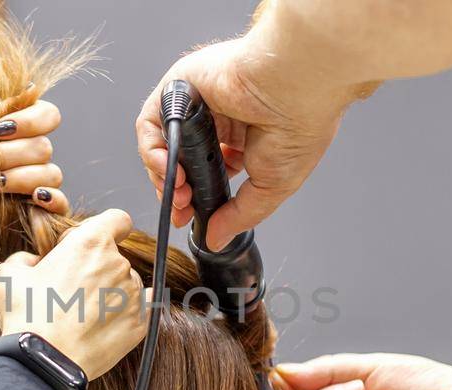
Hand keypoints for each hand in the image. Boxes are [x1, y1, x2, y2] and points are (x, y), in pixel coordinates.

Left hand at [0, 93, 70, 274]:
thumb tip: (32, 89)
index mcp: (4, 134)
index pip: (45, 116)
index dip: (31, 120)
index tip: (0, 130)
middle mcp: (18, 158)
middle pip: (44, 146)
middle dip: (10, 154)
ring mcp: (22, 188)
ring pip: (51, 173)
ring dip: (20, 177)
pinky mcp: (24, 217)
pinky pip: (59, 205)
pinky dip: (51, 199)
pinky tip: (30, 199)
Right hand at [0, 210, 146, 379]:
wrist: (44, 361)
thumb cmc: (27, 317)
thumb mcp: (9, 273)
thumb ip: (29, 257)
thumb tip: (37, 262)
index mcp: (90, 243)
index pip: (117, 219)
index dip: (105, 228)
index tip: (92, 243)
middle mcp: (118, 263)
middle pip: (116, 256)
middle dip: (97, 268)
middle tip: (72, 290)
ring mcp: (133, 294)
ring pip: (127, 283)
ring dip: (111, 292)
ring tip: (83, 314)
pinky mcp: (140, 322)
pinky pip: (143, 307)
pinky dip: (130, 310)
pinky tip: (112, 319)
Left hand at [135, 37, 372, 249]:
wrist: (294, 87)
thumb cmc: (299, 126)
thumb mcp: (271, 186)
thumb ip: (238, 215)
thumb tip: (215, 240)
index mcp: (244, 138)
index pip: (205, 171)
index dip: (193, 197)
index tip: (187, 217)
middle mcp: (218, 118)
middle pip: (179, 160)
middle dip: (175, 190)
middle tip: (180, 209)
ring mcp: (197, 102)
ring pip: (162, 144)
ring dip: (163, 174)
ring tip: (178, 191)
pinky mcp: (179, 87)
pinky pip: (152, 122)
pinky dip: (152, 149)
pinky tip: (167, 167)